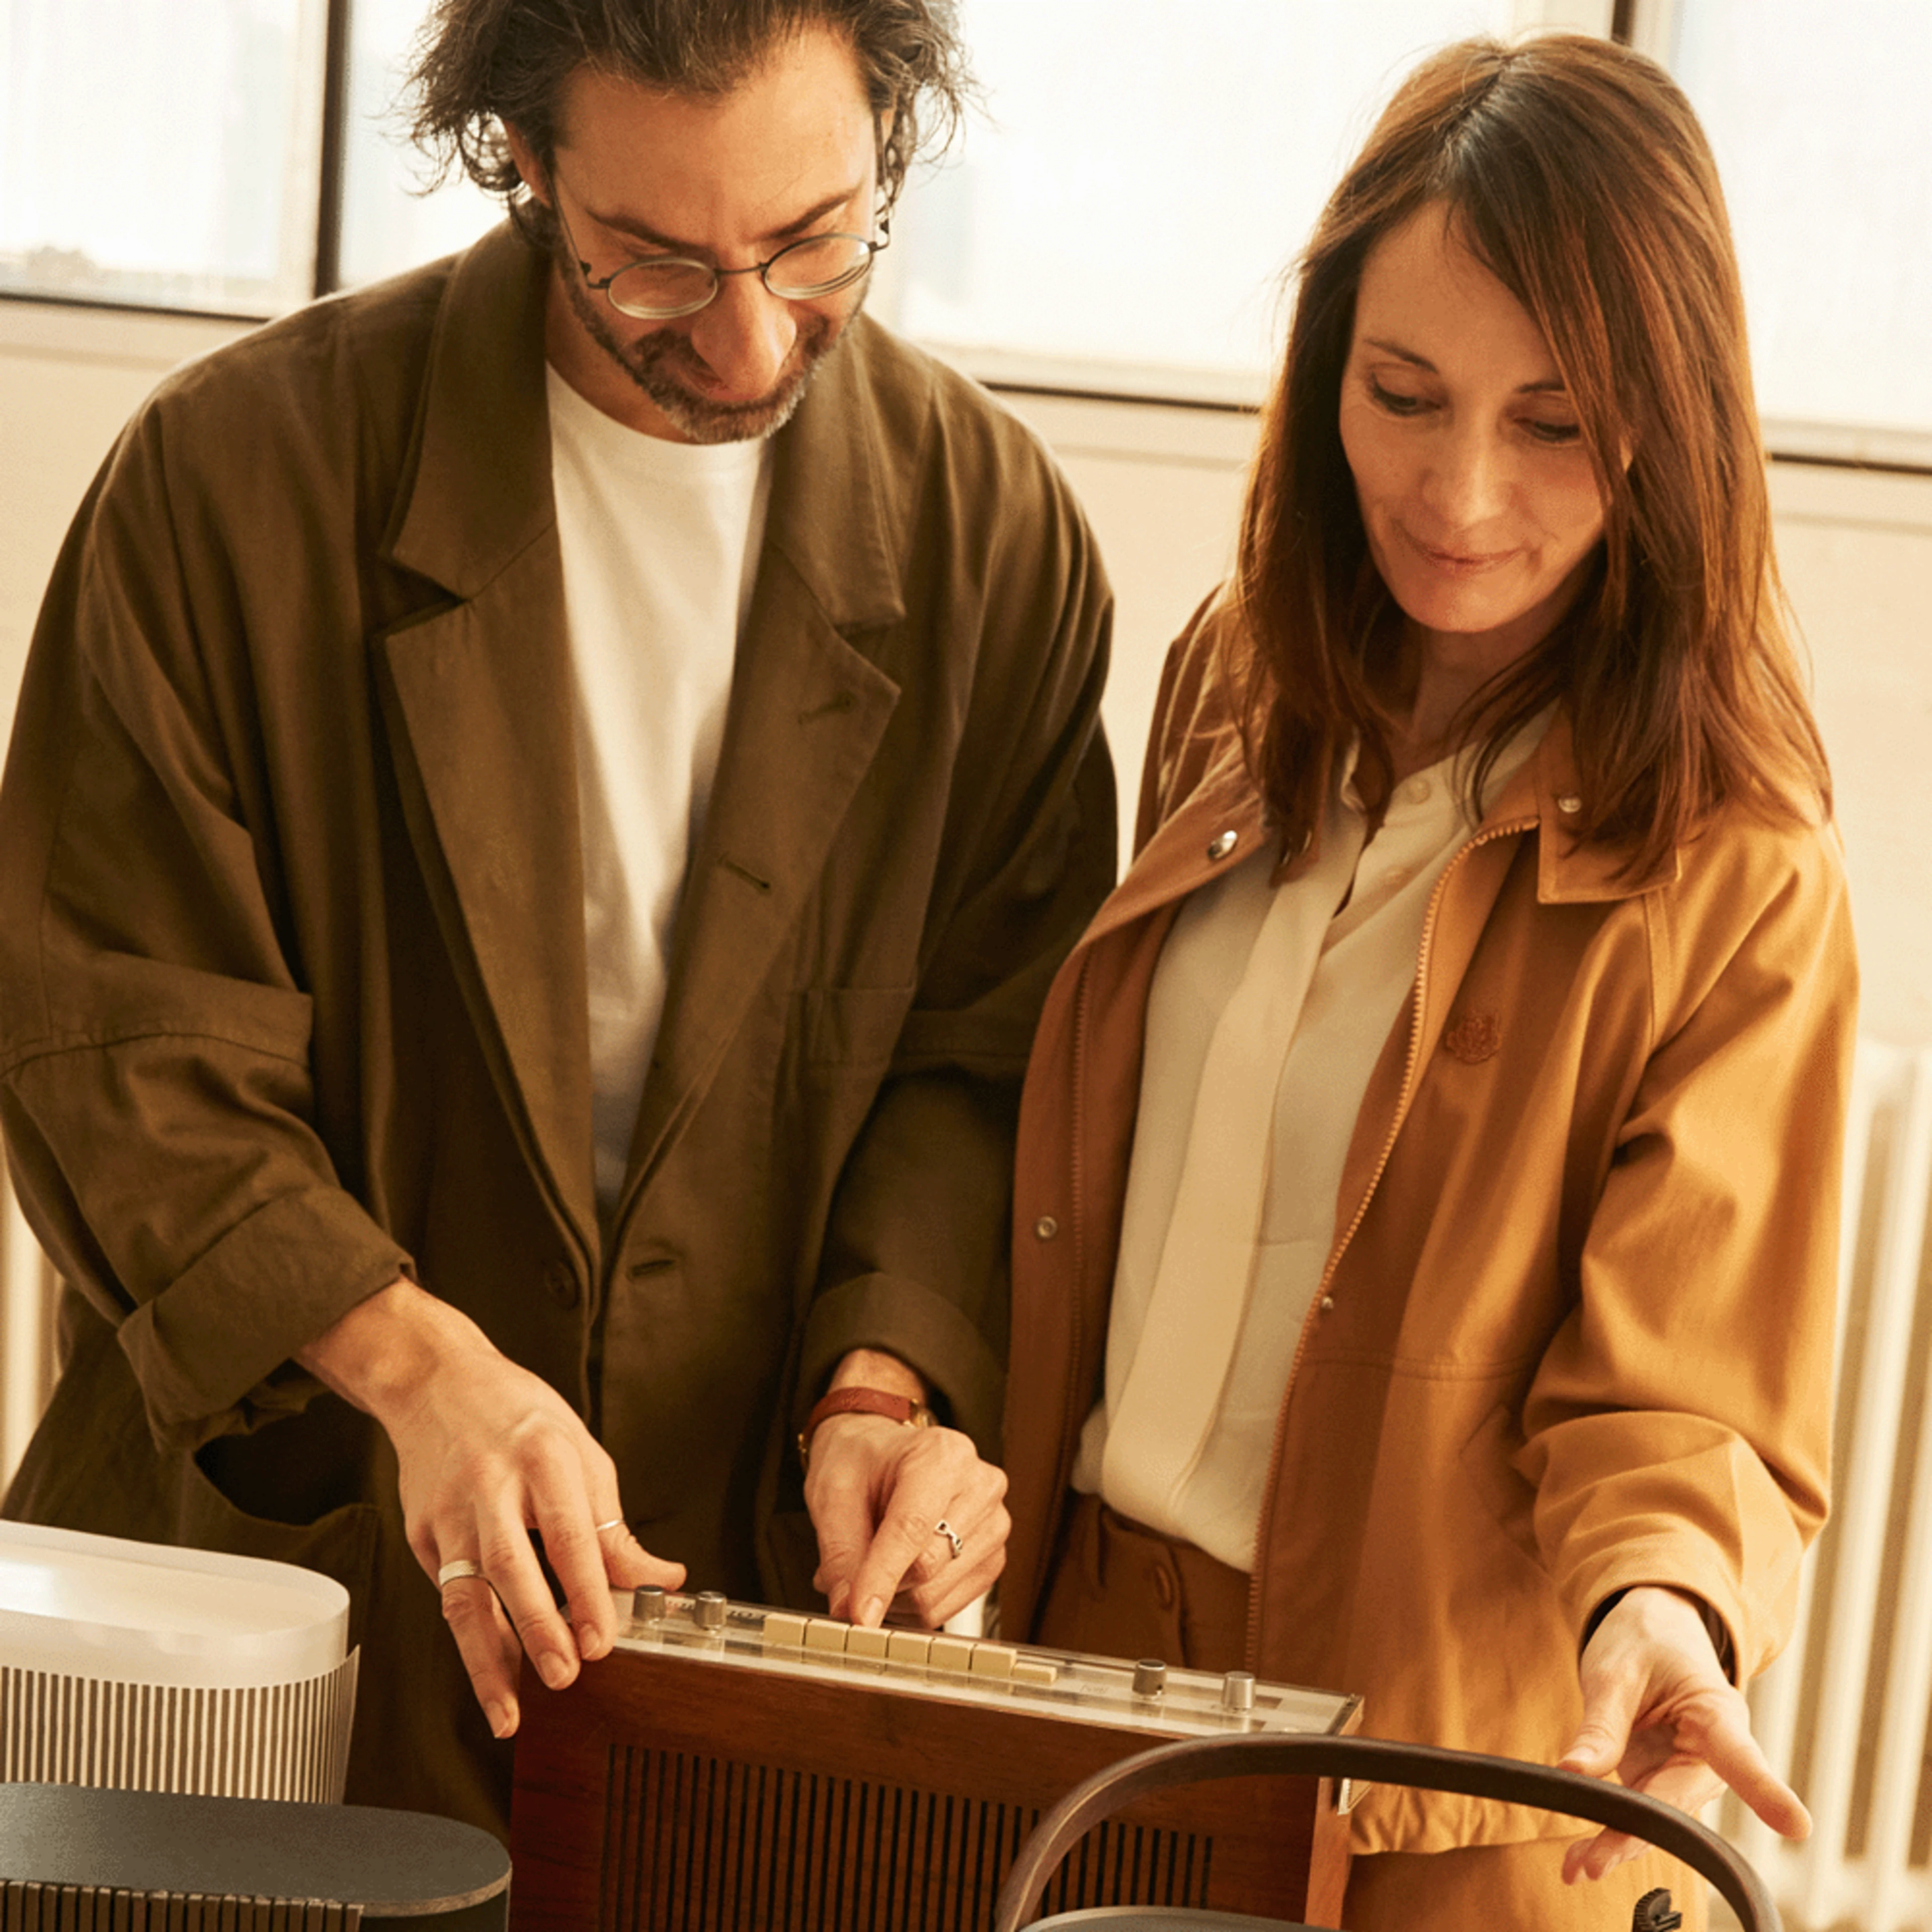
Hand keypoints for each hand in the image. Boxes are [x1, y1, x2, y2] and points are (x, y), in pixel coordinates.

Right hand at [299, 1280, 683, 1737]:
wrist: (436, 1382)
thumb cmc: (517, 1415)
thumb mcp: (581, 1451)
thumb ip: (613, 1523)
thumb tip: (660, 1578)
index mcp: (543, 1457)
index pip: (568, 1532)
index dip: (588, 1589)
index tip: (605, 1637)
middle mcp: (491, 1484)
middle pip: (512, 1565)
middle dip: (538, 1628)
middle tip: (566, 1674)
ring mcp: (449, 1511)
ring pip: (464, 1595)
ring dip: (486, 1659)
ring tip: (509, 1708)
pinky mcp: (421, 1533)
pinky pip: (448, 1595)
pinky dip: (470, 1640)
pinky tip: (491, 1671)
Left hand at [805, 1411, 1008, 1629]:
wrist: (880, 1455)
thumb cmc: (860, 1465)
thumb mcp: (832, 1495)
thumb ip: (840, 1555)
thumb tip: (846, 1611)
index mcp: (940, 1455)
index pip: (912, 1528)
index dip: (882, 1576)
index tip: (858, 1616)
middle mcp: (979, 1485)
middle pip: (927, 1566)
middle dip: (881, 1585)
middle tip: (850, 1575)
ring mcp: (993, 1523)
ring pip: (936, 1595)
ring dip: (895, 1599)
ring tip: (875, 1568)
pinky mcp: (993, 1557)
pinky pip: (948, 1608)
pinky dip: (914, 1607)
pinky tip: (899, 1579)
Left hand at [1558, 1585, 1808, 1882]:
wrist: (1652, 1627)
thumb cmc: (1643, 1641)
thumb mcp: (1615, 1671)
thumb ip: (1601, 1724)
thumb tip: (1572, 1772)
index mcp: (1718, 1715)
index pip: (1741, 1757)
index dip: (1765, 1791)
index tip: (1797, 1825)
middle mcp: (1712, 1757)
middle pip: (1681, 1805)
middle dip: (1638, 1836)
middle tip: (1594, 1863)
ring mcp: (1688, 1776)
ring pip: (1660, 1821)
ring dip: (1618, 1844)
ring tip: (1574, 1868)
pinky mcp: (1663, 1783)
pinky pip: (1642, 1815)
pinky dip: (1611, 1834)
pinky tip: (1579, 1860)